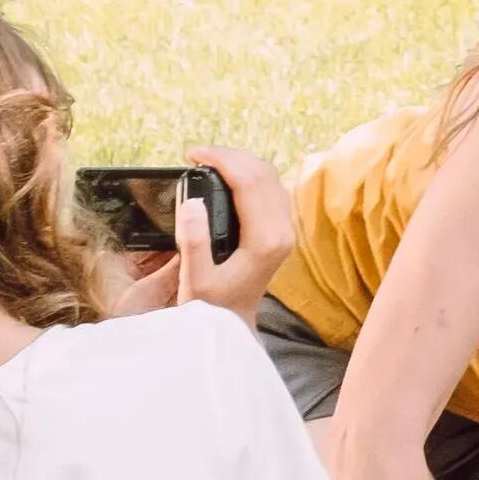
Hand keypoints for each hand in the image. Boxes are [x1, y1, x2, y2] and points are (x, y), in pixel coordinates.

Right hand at [108, 147, 297, 319]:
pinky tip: (225, 176)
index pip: (250, 182)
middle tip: (196, 154)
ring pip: (271, 179)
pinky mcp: (280, 231)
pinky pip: (270, 190)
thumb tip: (193, 202)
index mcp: (266, 240)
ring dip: (242, 163)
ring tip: (207, 161)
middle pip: (264, 174)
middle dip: (231, 156)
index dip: (222, 160)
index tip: (193, 154)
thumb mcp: (195, 281)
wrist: (233, 325)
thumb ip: (193, 242)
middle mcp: (283, 231)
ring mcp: (285, 230)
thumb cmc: (211, 308)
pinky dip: (249, 176)